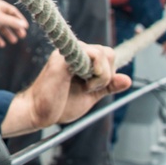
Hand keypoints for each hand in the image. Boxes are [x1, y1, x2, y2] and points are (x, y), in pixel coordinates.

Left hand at [0, 0, 28, 46]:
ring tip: (13, 41)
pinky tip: (1, 44)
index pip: (14, 12)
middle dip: (15, 28)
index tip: (26, 27)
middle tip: (22, 36)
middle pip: (8, 20)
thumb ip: (12, 22)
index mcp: (0, 6)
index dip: (20, 20)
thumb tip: (24, 25)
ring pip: (1, 27)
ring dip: (7, 34)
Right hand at [1, 44, 132, 136]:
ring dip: (103, 75)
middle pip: (108, 52)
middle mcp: (74, 52)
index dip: (108, 73)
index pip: (107, 55)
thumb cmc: (59, 105)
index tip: (95, 88)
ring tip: (87, 88)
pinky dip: (98, 73)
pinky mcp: (64, 58)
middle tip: (91, 89)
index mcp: (80, 59)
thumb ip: (107, 87)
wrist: (37, 112)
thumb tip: (128, 80)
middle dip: (107, 74)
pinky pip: (93, 55)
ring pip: (103, 53)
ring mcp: (68, 53)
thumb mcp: (90, 96)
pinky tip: (85, 85)